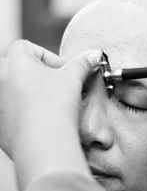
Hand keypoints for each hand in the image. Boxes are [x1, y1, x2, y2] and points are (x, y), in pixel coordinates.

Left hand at [0, 40, 100, 190]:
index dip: (49, 57)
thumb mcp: (72, 79)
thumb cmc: (55, 107)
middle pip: (20, 69)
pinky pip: (12, 113)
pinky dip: (25, 113)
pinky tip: (42, 121)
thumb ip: (81, 64)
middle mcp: (0, 80)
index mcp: (14, 62)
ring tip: (51, 106)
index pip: (27, 47)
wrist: (44, 143)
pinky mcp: (0, 124)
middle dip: (40, 76)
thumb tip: (94, 55)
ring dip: (32, 94)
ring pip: (15, 91)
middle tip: (58, 88)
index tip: (63, 72)